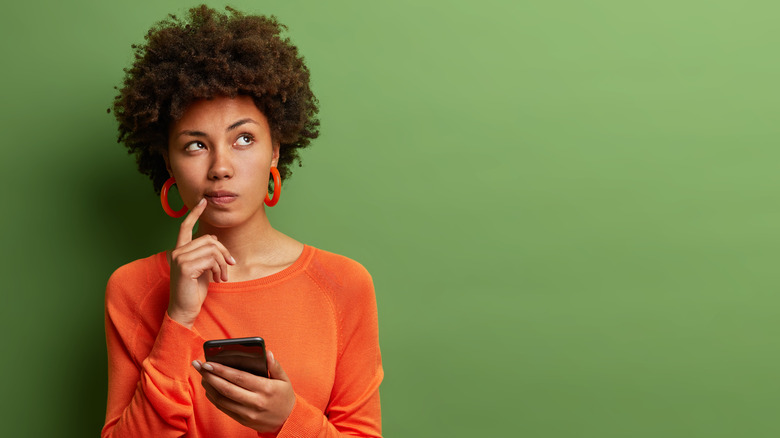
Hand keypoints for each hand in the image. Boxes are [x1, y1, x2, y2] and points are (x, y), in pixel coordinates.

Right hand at [168, 198, 235, 327]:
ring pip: (212, 249)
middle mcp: (177, 252)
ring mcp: (179, 258)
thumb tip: (216, 241)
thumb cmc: (193, 291)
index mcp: (180, 251)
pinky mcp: (185, 266)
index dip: (194, 214)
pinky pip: (211, 260)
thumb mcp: (202, 269)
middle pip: (209, 239)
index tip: (202, 202)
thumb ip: (206, 254)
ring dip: (222, 264)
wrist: (185, 309)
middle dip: (224, 252)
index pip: (185, 227)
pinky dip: (219, 269)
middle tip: (229, 267)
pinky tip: (217, 279)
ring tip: (222, 277)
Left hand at [193, 351, 295, 432]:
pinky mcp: (242, 420)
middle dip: (210, 376)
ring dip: (209, 387)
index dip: (222, 370)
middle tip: (199, 366)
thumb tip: (267, 353)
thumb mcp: (284, 380)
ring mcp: (248, 413)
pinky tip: (210, 388)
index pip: (239, 378)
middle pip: (227, 389)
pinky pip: (224, 408)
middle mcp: (255, 402)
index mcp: (265, 389)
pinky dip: (214, 398)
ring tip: (203, 376)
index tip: (209, 362)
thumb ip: (275, 366)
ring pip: (222, 400)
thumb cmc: (284, 397)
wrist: (287, 421)